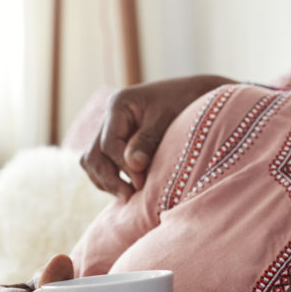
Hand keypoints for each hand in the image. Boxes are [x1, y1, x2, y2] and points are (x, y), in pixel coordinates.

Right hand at [80, 75, 232, 199]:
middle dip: (108, 178)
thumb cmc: (185, 101)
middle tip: (129, 196)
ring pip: (92, 161)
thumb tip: (133, 165)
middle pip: (93, 155)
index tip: (142, 183)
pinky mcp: (118, 141)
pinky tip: (128, 188)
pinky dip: (110, 177)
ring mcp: (111, 129)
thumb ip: (148, 140)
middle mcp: (109, 116)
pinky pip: (102, 163)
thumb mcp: (168, 119)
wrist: (198, 95)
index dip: (123, 167)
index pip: (109, 144)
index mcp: (119, 104)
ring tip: (128, 195)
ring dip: (106, 180)